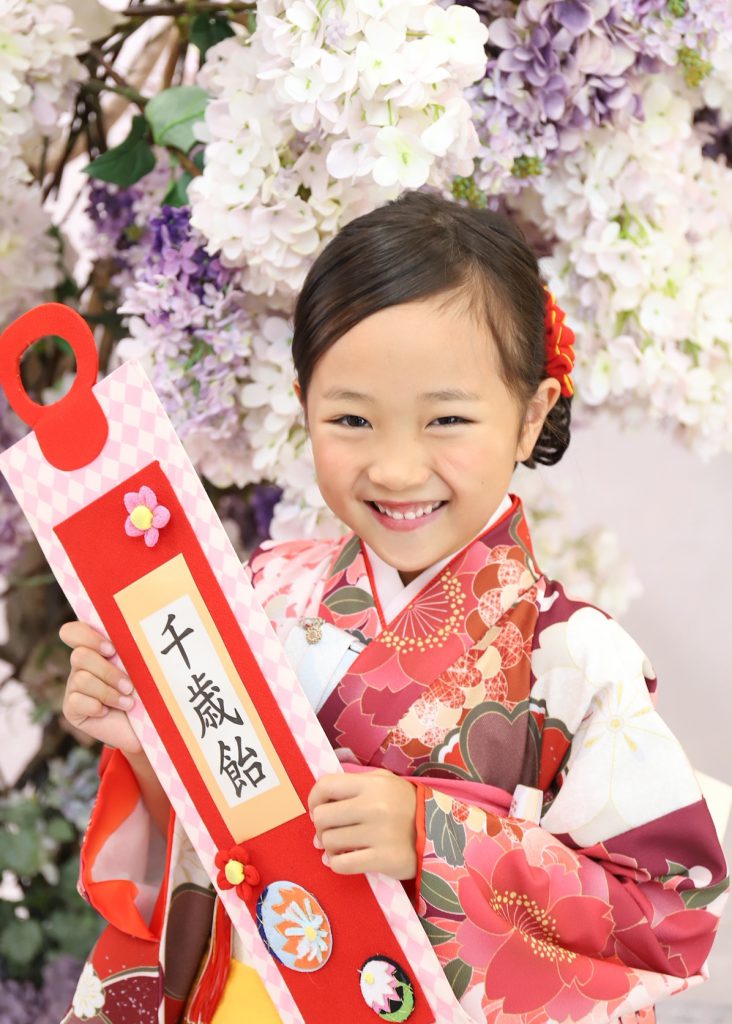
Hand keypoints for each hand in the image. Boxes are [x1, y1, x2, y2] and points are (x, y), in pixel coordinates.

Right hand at [60, 621, 141, 755]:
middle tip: (129, 685)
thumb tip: (145, 634)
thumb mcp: (144, 670)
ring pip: (80, 679)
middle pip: (80, 656)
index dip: (87, 636)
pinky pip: (76, 701)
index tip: (112, 649)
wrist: (148, 727)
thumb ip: (136, 652)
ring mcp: (74, 687)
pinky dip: (96, 707)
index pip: (74, 632)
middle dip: (107, 671)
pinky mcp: (71, 708)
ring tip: (128, 702)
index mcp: (96, 648)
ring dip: (108, 692)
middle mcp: (82, 666)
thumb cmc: (149, 693)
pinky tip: (108, 712)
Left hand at [308, 769, 416, 879]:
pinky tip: (340, 860)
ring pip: (330, 842)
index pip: (326, 786)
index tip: (317, 810)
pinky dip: (335, 864)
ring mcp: (379, 834)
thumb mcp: (384, 782)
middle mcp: (374, 806)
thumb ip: (352, 785)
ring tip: (339, 846)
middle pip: (322, 817)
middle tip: (330, 831)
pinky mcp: (383, 859)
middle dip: (320, 826)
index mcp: (372, 784)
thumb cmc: (403, 805)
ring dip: (329, 847)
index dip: (313, 799)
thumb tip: (316, 812)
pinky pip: (342, 865)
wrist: (438, 833)